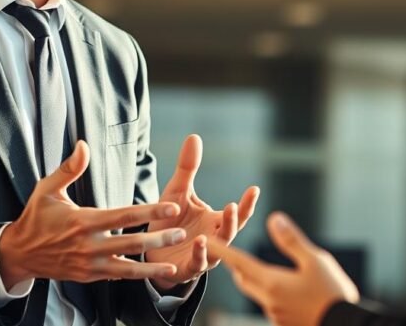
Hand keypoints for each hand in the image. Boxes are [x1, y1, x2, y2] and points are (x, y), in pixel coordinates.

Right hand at [0, 141, 186, 288]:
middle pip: (131, 244)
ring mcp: (88, 264)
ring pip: (126, 267)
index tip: (172, 207)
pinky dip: (134, 277)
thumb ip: (69, 168)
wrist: (18, 254)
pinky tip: (151, 274)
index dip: (150, 212)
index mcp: (83, 221)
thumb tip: (83, 145)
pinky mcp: (87, 276)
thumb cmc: (35, 218)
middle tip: (181, 232)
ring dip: (151, 267)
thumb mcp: (47, 189)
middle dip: (158, 239)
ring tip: (173, 265)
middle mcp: (88, 245)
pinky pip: (115, 277)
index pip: (124, 216)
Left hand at [146, 134, 259, 289]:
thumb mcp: (178, 191)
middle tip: (232, 206)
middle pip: (230, 232)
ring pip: (216, 252)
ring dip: (215, 244)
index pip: (237, 213)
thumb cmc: (171, 220)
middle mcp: (214, 239)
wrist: (151, 250)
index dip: (247, 203)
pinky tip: (197, 245)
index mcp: (215, 221)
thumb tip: (195, 136)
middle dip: (233, 221)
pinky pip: (196, 264)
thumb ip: (188, 168)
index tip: (254, 189)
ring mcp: (203, 256)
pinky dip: (198, 256)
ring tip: (208, 234)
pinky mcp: (187, 268)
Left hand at [209, 212, 359, 325]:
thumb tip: (273, 219)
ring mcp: (276, 314)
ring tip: (261, 268)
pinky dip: (272, 291)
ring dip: (255, 279)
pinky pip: (273, 304)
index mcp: (272, 282)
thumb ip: (292, 241)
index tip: (207, 241)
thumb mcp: (315, 261)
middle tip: (232, 253)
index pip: (239, 262)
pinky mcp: (286, 322)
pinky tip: (288, 289)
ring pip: (258, 293)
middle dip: (237, 265)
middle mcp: (269, 300)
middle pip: (244, 280)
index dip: (222, 250)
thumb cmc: (332, 293)